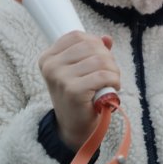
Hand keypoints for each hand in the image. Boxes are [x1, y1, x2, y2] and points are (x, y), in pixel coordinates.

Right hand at [38, 32, 119, 149]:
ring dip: (113, 71)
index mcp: (48, 57)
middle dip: (108, 59)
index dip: (96, 44)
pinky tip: (112, 88)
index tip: (100, 60)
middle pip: (91, 46)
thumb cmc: (80, 95)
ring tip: (111, 82)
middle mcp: (50, 66)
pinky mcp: (73, 91)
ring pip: (100, 60)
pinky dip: (114, 81)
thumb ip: (93, 51)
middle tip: (109, 73)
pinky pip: (103, 76)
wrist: (74, 126)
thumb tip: (106, 38)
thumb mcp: (82, 70)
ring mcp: (60, 78)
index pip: (78, 36)